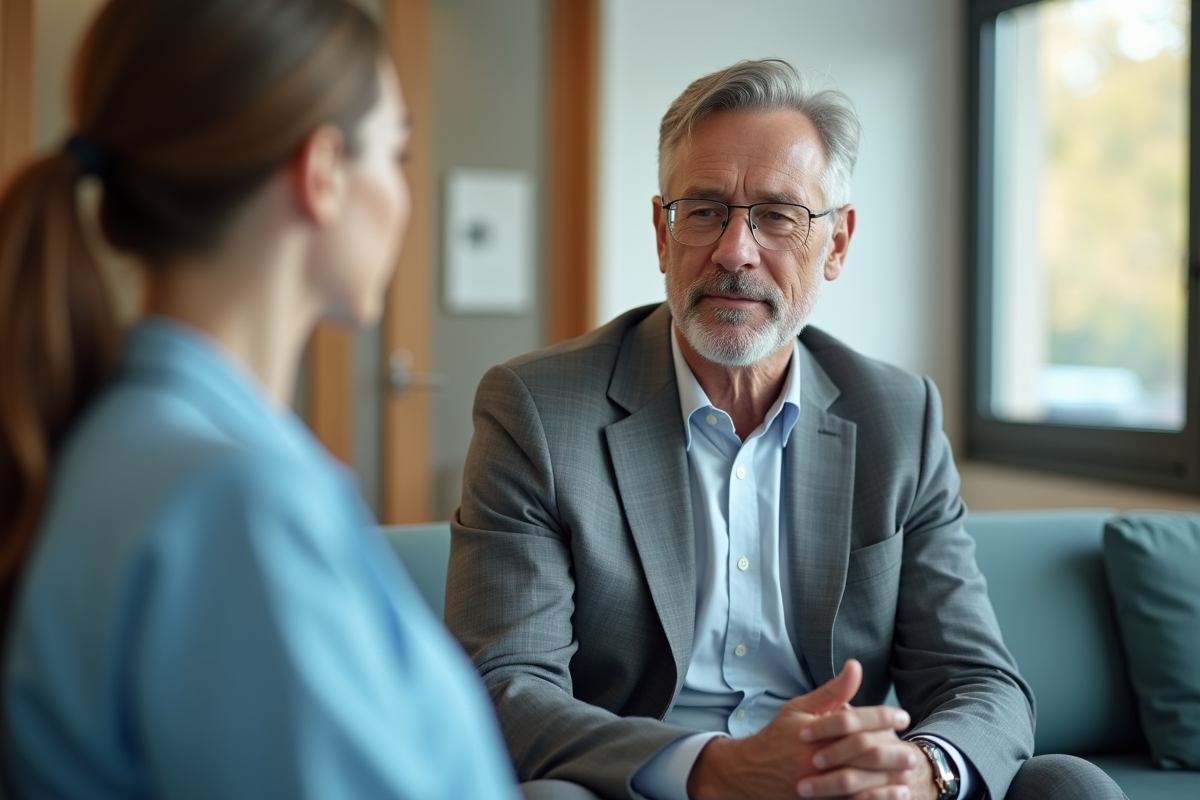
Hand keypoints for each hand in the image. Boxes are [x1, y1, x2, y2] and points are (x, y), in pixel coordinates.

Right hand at [686, 660, 911, 799]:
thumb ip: (832, 691)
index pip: (853, 720)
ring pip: (859, 782)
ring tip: (907, 772)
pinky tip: (893, 795)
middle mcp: (813, 756)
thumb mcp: (800, 708)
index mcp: (810, 730)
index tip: (903, 716)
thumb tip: (855, 666)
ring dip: (887, 778)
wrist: (749, 773)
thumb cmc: (778, 737)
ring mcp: (815, 783)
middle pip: (860, 752)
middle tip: (912, 749)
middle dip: (891, 750)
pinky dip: (874, 799)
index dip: (881, 716)